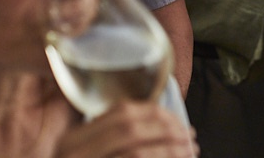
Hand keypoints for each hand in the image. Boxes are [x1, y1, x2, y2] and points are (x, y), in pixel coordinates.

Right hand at [53, 101, 195, 157]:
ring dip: (169, 151)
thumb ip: (114, 139)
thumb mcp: (91, 154)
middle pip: (131, 128)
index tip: (180, 123)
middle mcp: (72, 152)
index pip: (122, 111)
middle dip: (168, 131)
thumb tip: (166, 127)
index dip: (158, 113)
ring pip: (136, 152)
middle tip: (191, 139)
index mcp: (73, 139)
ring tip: (189, 153)